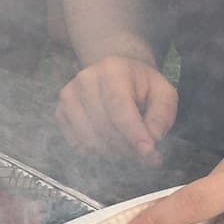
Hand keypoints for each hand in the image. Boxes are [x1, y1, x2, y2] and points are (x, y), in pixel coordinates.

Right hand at [56, 58, 178, 161]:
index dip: (132, 132)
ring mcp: (68, 96)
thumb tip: (151, 139)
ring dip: (112, 152)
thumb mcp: (164, 94)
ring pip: (88, 138)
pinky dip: (94, 152)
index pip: (119, 105)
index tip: (148, 151)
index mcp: (113, 69)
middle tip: (145, 154)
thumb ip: (161, 116)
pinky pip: (75, 144)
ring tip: (128, 148)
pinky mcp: (60, 112)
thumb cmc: (142, 86)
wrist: (115, 75)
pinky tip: (109, 144)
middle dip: (127, 147)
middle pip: (103, 125)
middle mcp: (85, 80)